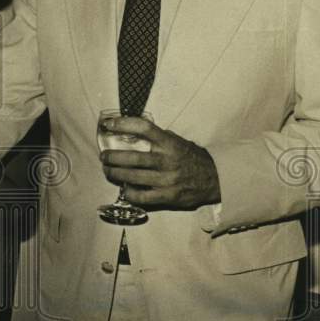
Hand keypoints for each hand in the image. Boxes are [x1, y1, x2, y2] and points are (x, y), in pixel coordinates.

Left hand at [99, 117, 220, 210]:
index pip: (143, 128)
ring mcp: (167, 180)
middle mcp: (167, 161)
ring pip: (132, 177)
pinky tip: (123, 188)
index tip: (108, 125)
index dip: (123, 124)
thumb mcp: (179, 142)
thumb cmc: (192, 158)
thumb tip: (133, 131)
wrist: (215, 180)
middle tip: (104, 156)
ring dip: (115, 174)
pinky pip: (141, 196)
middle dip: (112, 157)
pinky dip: (128, 192)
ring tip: (108, 170)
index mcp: (170, 143)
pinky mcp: (167, 197)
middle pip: (132, 157)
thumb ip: (159, 138)